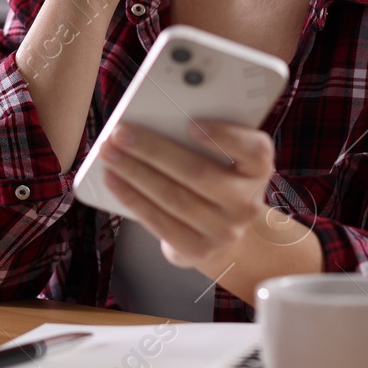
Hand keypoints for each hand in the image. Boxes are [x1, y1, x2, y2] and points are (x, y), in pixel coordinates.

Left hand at [101, 120, 272, 273]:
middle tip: (120, 133)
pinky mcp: (199, 250)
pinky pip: (159, 222)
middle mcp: (247, 202)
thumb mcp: (223, 157)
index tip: (192, 124)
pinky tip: (113, 180)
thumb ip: (201, 138)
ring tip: (109, 154)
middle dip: (152, 150)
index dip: (225, 136)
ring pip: (173, 197)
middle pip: (197, 172)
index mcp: (258, 168)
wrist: (225, 231)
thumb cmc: (216, 178)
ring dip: (134, 173)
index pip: (254, 150)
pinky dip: (132, 198)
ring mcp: (225, 230)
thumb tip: (154, 117)